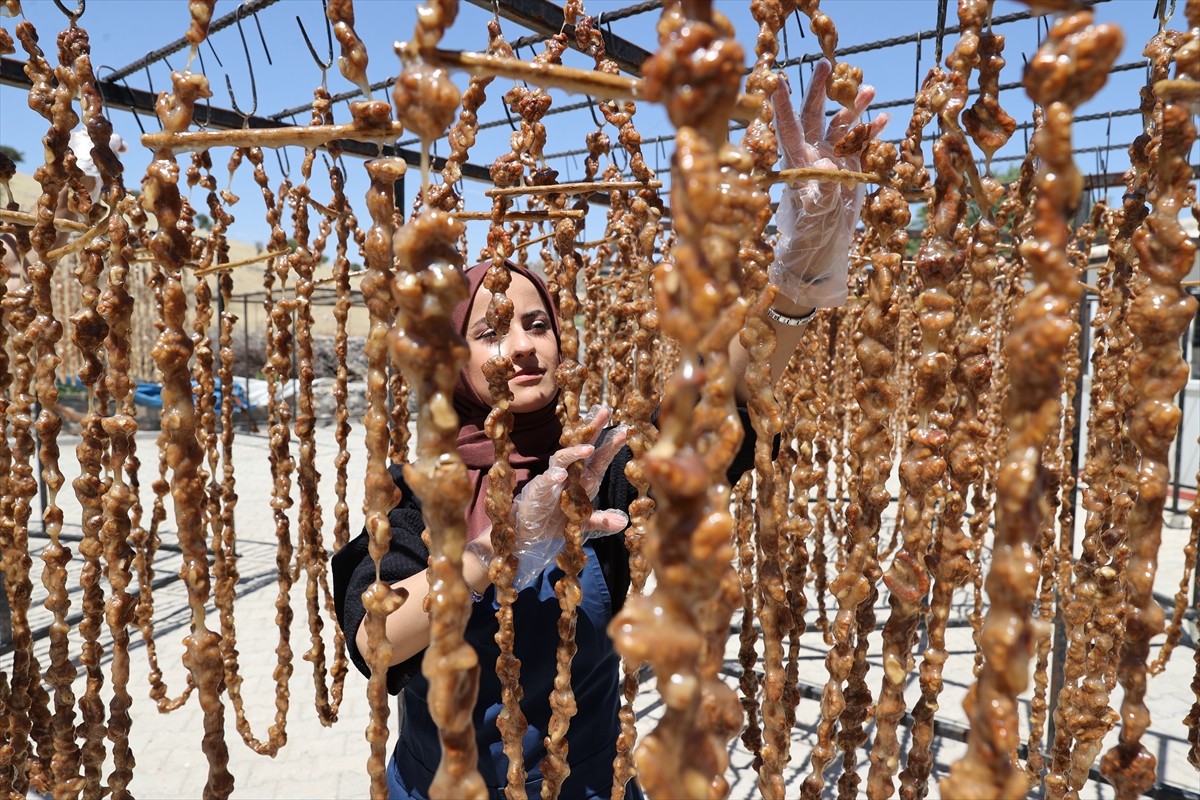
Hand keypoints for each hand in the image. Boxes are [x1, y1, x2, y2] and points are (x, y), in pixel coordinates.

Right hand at [471, 405, 629, 591]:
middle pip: (582, 447)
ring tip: (589, 448)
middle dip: (593, 430)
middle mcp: (570, 474)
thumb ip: (601, 521)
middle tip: (604, 411)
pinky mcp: (539, 489)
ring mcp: (553, 479)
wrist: (530, 531)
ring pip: (564, 459)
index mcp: (583, 479)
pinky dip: (553, 477)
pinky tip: (560, 476)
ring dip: (576, 453)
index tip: (625, 431)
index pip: (599, 459)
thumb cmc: (556, 521)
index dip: (611, 445)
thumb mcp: (583, 524)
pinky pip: (546, 480)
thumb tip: (623, 522)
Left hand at [770, 60, 887, 308]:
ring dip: (854, 108)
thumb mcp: (814, 211)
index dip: (781, 104)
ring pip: (841, 125)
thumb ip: (822, 187)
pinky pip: (859, 143)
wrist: (822, 248)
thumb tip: (831, 165)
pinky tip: (883, 118)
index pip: (787, 127)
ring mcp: (831, 158)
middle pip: (815, 115)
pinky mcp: (848, 167)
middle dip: (820, 90)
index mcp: (796, 162)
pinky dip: (870, 131)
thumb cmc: (808, 233)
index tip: (775, 79)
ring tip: (869, 89)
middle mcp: (812, 154)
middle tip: (827, 63)